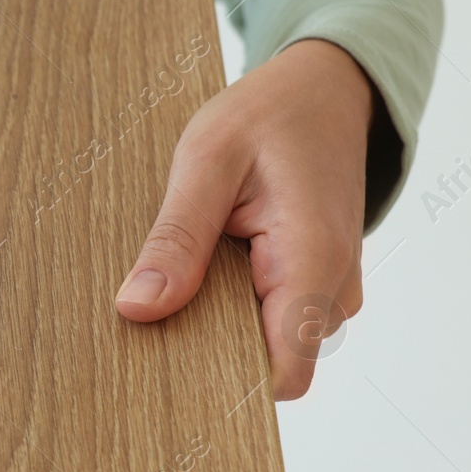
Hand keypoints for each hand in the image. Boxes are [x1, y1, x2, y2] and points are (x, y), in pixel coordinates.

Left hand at [115, 38, 373, 398]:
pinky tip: (197, 265)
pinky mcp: (309, 282)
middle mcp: (332, 289)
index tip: (161, 364)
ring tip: (175, 269)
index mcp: (313, 261)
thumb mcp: (205, 163)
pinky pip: (265, 314)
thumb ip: (176, 240)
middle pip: (265, 361)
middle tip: (146, 306)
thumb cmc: (269, 116)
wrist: (322, 90)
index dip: (223, 382)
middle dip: (205, 345)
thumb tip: (138, 309)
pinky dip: (226, 299)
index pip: (282, 371)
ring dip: (213, 317)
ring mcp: (326, 289)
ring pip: (262, 340)